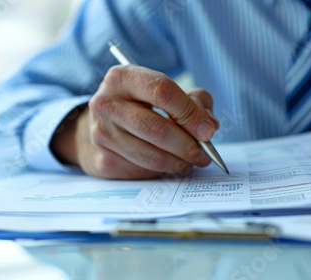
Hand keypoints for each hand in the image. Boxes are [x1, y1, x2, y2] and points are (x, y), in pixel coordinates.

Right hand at [52, 65, 218, 178]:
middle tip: (204, 153)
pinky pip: (142, 171)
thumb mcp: (164, 90)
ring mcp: (102, 134)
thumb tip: (209, 126)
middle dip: (187, 145)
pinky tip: (170, 163)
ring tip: (192, 160)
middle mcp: (106, 104)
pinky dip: (163, 170)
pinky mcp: (103, 160)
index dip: (190, 113)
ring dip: (179, 162)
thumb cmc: (141, 104)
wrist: (101, 125)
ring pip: (151, 155)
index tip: (207, 130)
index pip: (162, 91)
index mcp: (122, 78)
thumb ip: (193, 101)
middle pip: (156, 128)